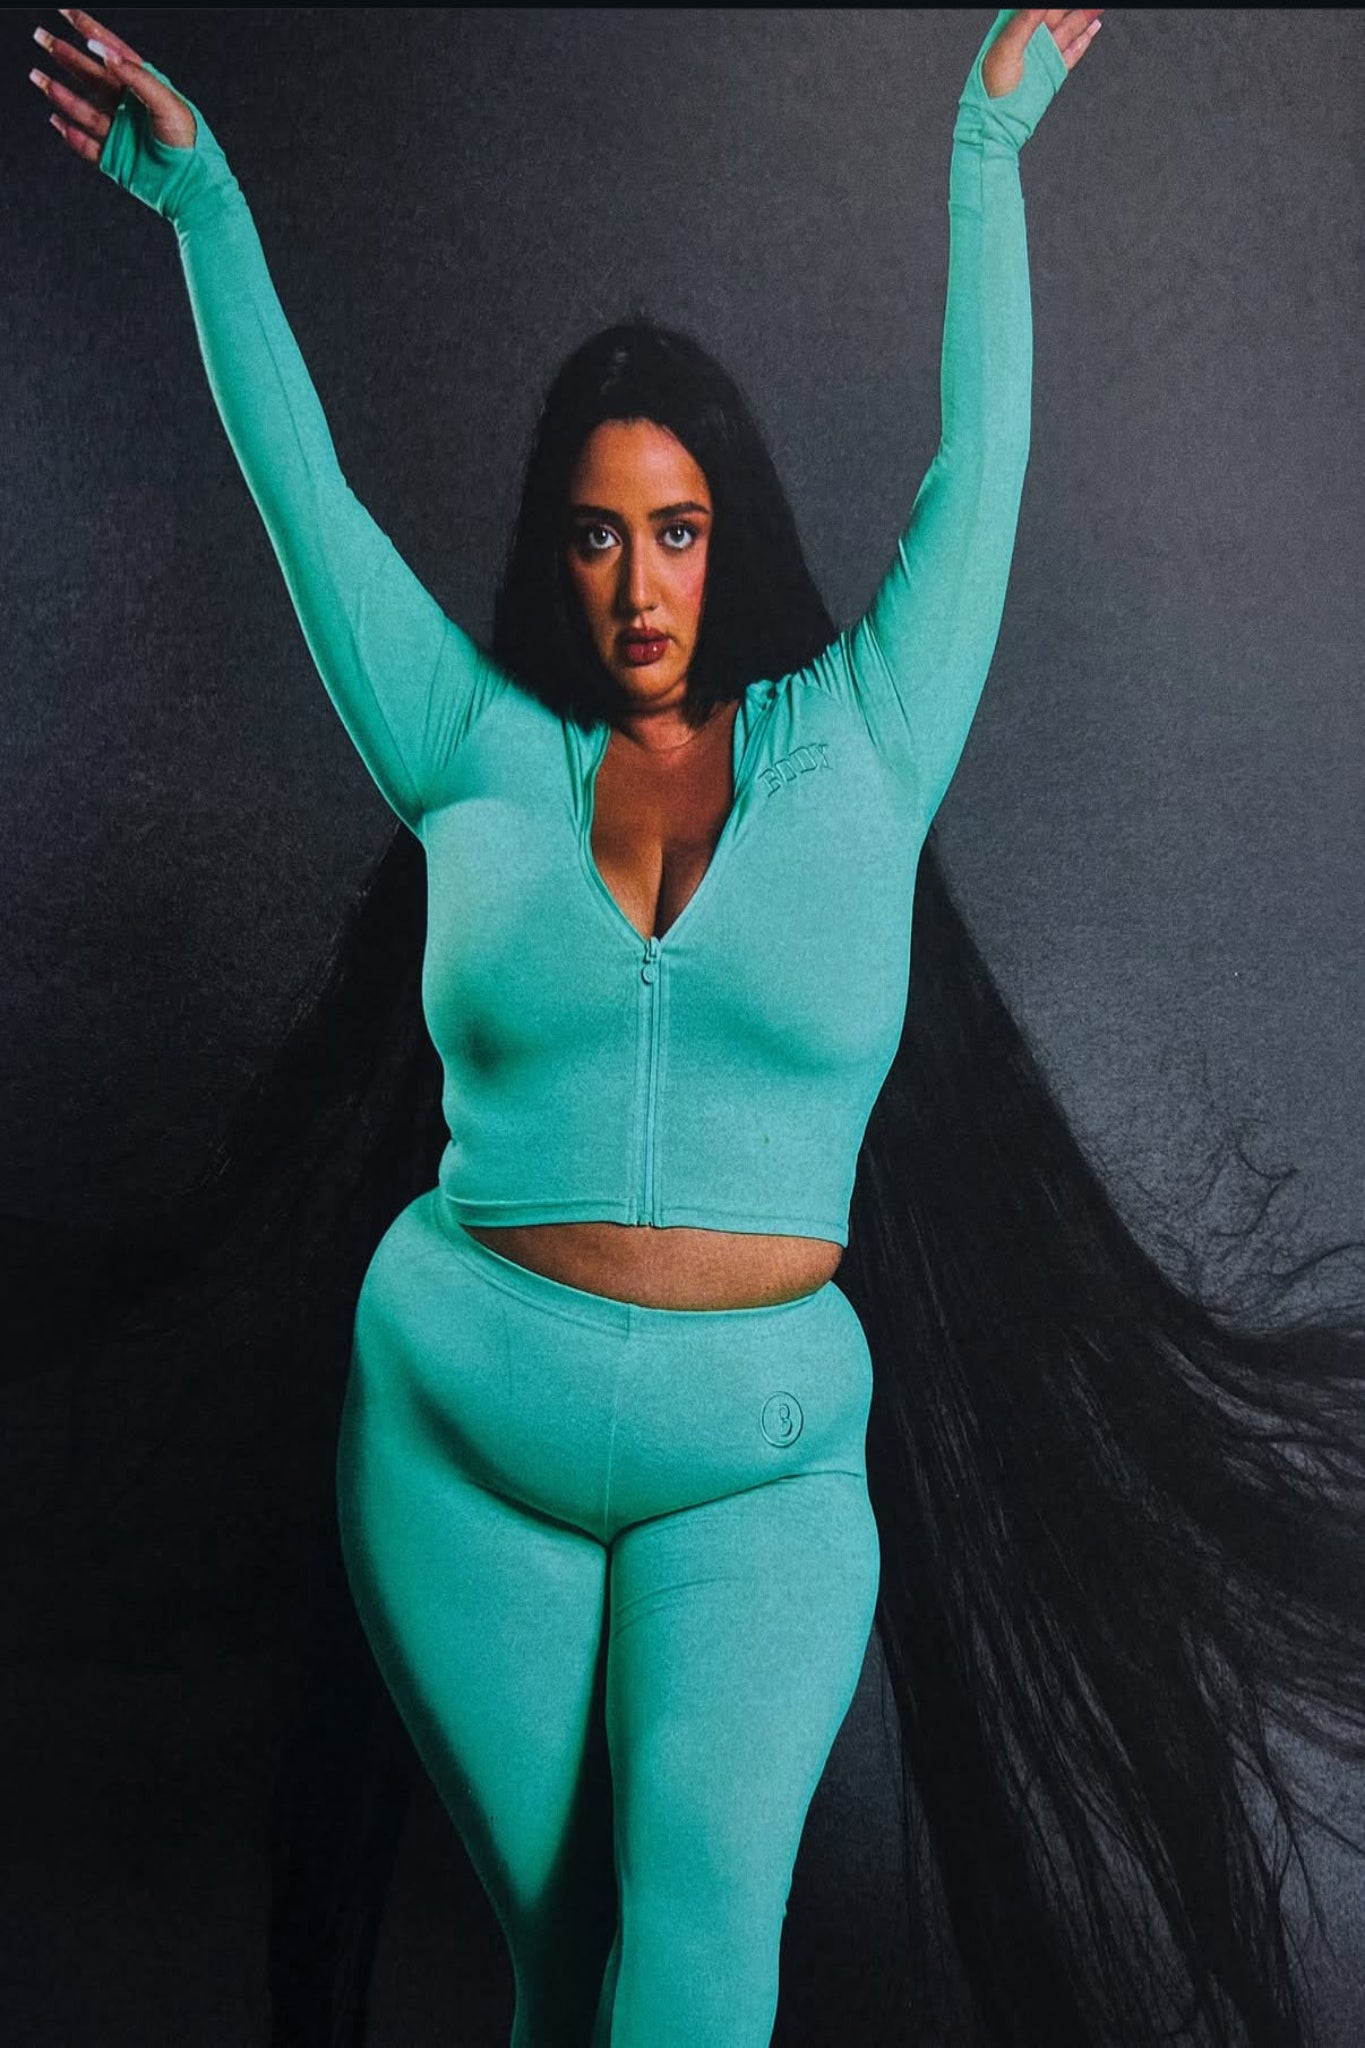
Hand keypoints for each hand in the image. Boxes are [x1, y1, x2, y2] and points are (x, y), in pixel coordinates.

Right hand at [29, 7, 194, 162]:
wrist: (193, 188)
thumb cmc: (190, 143)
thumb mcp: (167, 102)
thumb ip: (137, 77)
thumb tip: (106, 53)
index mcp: (145, 88)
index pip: (112, 52)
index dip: (90, 31)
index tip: (67, 13)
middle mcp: (129, 108)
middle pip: (91, 76)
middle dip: (66, 57)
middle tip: (43, 39)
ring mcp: (120, 133)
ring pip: (84, 109)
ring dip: (61, 94)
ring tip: (39, 78)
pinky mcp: (115, 159)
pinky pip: (87, 145)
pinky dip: (72, 135)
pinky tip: (57, 120)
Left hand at [982, 7, 1103, 97]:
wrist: (998, 120)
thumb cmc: (991, 87)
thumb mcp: (1007, 47)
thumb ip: (1026, 21)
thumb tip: (1041, 4)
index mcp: (1017, 29)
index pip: (1039, 8)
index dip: (1052, 3)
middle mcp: (1033, 40)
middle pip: (1058, 14)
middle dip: (1072, 7)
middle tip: (1090, 0)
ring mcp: (1045, 55)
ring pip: (1070, 30)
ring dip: (1084, 18)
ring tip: (1097, 8)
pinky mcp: (1053, 70)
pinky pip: (1073, 51)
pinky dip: (1084, 41)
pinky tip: (1093, 29)